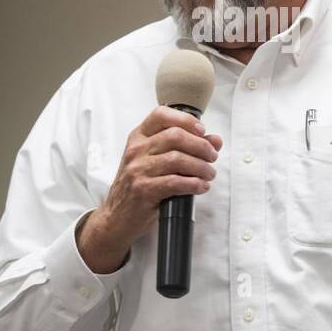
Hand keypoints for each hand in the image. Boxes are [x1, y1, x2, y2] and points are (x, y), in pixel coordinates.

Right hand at [77, 106, 222, 272]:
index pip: (161, 115)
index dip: (186, 120)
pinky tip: (201, 186)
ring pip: (178, 159)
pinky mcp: (143, 189)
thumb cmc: (139, 186)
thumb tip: (214, 140)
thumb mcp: (155, 161)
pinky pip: (175, 182)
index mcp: (139, 137)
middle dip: (201, 146)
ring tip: (209, 174)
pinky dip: (194, 184)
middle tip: (212, 156)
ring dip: (201, 167)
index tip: (202, 130)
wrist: (117, 216)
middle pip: (175, 136)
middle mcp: (137, 150)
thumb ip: (184, 147)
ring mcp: (138, 169)